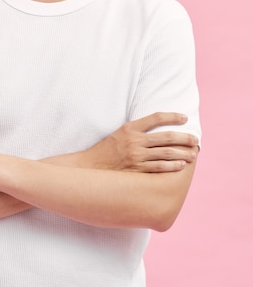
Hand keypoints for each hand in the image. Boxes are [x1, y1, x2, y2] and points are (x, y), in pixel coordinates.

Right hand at [81, 112, 198, 172]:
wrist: (90, 167)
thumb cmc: (106, 150)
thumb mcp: (118, 134)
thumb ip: (135, 130)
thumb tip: (156, 129)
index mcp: (130, 128)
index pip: (156, 117)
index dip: (172, 116)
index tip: (184, 118)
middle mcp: (134, 141)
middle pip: (166, 137)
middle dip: (184, 138)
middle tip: (195, 139)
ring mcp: (136, 156)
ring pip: (165, 153)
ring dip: (182, 153)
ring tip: (193, 153)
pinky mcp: (137, 170)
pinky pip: (159, 168)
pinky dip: (172, 166)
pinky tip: (181, 165)